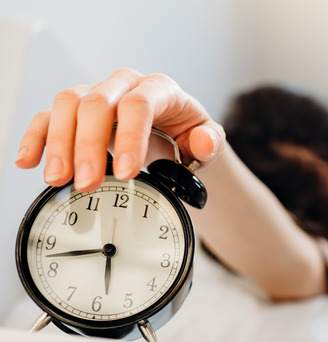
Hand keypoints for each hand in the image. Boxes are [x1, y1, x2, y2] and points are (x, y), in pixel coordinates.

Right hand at [15, 68, 225, 191]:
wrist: (174, 136)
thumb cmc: (188, 135)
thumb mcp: (207, 141)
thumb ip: (210, 142)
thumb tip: (202, 142)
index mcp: (159, 89)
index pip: (139, 104)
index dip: (130, 137)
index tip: (127, 172)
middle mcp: (124, 85)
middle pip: (97, 103)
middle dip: (89, 146)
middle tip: (88, 183)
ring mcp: (96, 94)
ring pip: (68, 104)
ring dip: (60, 143)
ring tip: (59, 179)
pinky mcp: (75, 111)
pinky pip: (48, 116)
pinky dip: (36, 137)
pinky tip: (29, 161)